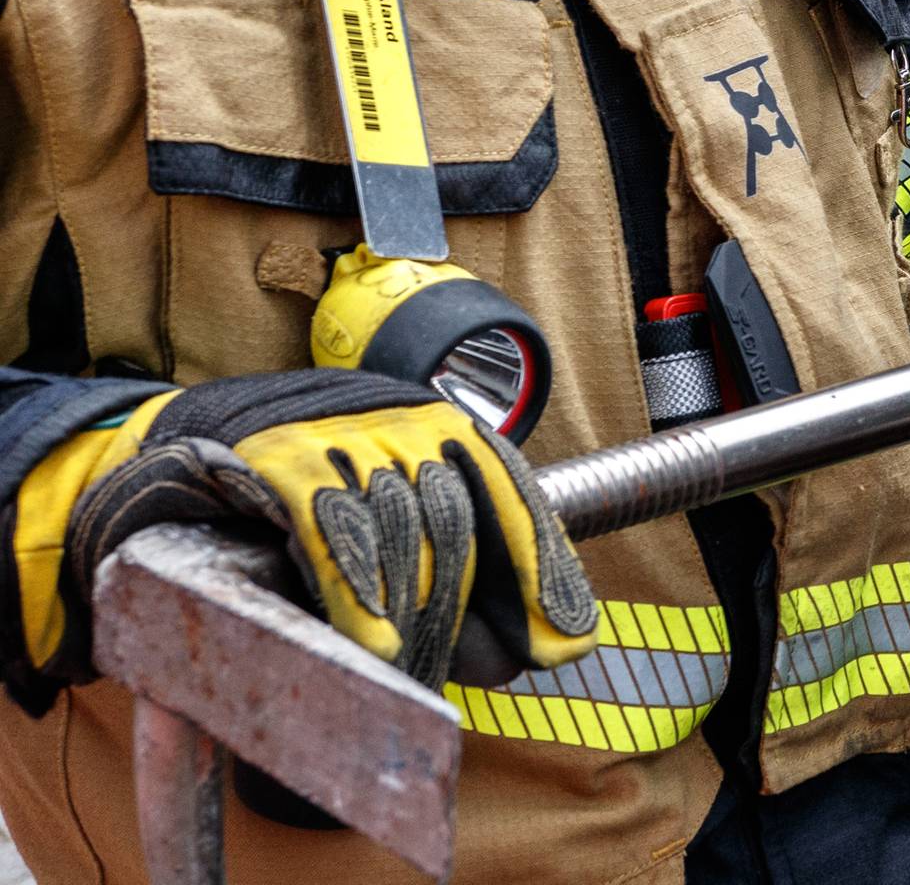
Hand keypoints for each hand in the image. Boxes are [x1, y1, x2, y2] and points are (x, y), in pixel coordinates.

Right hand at [12, 370, 596, 691]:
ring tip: (409, 670)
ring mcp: (334, 427)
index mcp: (440, 428)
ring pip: (395, 524)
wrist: (168, 465)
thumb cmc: (297, 511)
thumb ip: (459, 587)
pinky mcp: (270, 453)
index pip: (512, 496)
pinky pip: (326, 524)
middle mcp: (398, 416)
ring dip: (410, 610)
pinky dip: (355, 590)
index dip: (540, 572)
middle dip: (462, 609)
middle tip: (458, 674)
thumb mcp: (388, 538)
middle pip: (454, 519)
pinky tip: (373, 646)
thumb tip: (530, 655)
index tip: (561, 644)